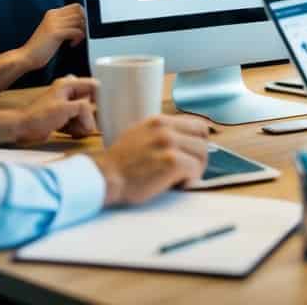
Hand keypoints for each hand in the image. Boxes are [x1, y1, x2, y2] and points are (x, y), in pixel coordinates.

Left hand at [0, 75, 98, 144]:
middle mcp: (69, 93)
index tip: (105, 110)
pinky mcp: (65, 117)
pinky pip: (78, 122)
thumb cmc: (41, 116)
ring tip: (75, 130)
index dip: (101, 97)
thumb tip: (94, 120)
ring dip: (83, 124)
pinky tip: (71, 133)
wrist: (23, 129)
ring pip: (86, 114)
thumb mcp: (65, 109)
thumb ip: (84, 109)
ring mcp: (67, 105)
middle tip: (86, 124)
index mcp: (69, 85)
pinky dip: (77, 128)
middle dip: (90, 115)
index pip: (94, 86)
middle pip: (91, 102)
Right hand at [22, 4, 85, 70]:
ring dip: (82, 32)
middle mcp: (53, 15)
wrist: (27, 56)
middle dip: (84, 23)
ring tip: (75, 40)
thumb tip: (81, 22)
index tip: (81, 27)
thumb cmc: (41, 46)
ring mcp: (54, 23)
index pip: (75, 6)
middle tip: (80, 34)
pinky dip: (78, 38)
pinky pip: (76, 31)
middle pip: (79, 11)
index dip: (83, 16)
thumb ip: (63, 23)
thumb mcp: (53, 30)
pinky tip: (72, 44)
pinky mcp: (56, 33)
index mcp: (52, 13)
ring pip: (79, 21)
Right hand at [92, 115, 209, 206]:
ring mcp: (169, 144)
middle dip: (199, 158)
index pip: (197, 125)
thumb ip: (161, 134)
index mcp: (159, 121)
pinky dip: (189, 180)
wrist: (104, 178)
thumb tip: (184, 142)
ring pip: (201, 154)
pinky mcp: (171, 162)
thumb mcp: (139, 135)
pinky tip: (176, 185)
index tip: (192, 156)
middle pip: (203, 140)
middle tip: (188, 172)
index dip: (198, 142)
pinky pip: (194, 169)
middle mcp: (165, 129)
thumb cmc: (119, 163)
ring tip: (180, 179)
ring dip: (195, 170)